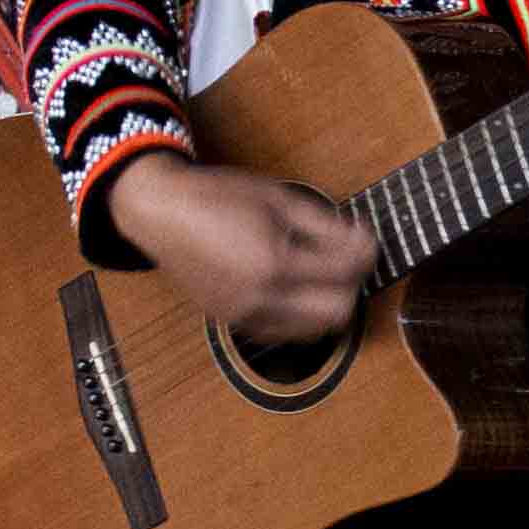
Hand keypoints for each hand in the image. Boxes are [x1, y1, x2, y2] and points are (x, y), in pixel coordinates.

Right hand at [93, 157, 379, 354]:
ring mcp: (244, 316)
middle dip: (352, 284)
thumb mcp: (279, 198)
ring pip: (314, 329)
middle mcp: (260, 299)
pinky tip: (296, 286)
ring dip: (329, 303)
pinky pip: (285, 332)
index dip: (365, 251)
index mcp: (273, 263)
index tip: (365, 236)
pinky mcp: (233, 323)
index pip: (344, 271)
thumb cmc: (218, 197)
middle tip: (348, 257)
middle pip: (337, 312)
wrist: (162, 213)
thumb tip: (361, 243)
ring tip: (323, 270)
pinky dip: (301, 315)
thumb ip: (326, 224)